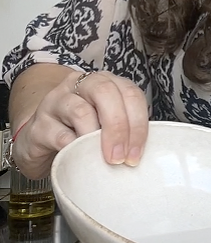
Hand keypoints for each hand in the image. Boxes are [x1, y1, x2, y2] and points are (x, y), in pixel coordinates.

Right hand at [11, 70, 148, 178]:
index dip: (138, 124)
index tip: (136, 154)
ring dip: (95, 138)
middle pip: (105, 93)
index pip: (130, 93)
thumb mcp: (104, 126)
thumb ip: (124, 130)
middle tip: (120, 158)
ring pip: (81, 111)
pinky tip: (78, 159)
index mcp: (105, 83)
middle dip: (118, 127)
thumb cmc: (78, 132)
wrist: (39, 140)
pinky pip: (58, 134)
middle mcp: (80, 84)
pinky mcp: (38, 124)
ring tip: (100, 160)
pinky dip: (72, 149)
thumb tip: (140, 152)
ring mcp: (56, 101)